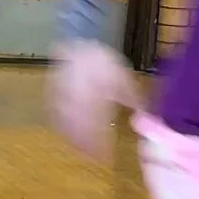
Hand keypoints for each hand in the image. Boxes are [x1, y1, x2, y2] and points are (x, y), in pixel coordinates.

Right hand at [48, 40, 137, 160]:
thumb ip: (133, 99)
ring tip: (80, 150)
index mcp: (97, 93)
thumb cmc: (105, 60)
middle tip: (92, 159)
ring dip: (73, 139)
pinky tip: (67, 134)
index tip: (105, 157)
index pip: (98, 125)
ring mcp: (63, 94)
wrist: (82, 39)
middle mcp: (77, 96)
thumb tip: (145, 117)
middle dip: (86, 146)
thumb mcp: (124, 78)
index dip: (100, 144)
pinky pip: (55, 114)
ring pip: (65, 123)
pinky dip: (62, 127)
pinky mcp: (54, 92)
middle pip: (79, 128)